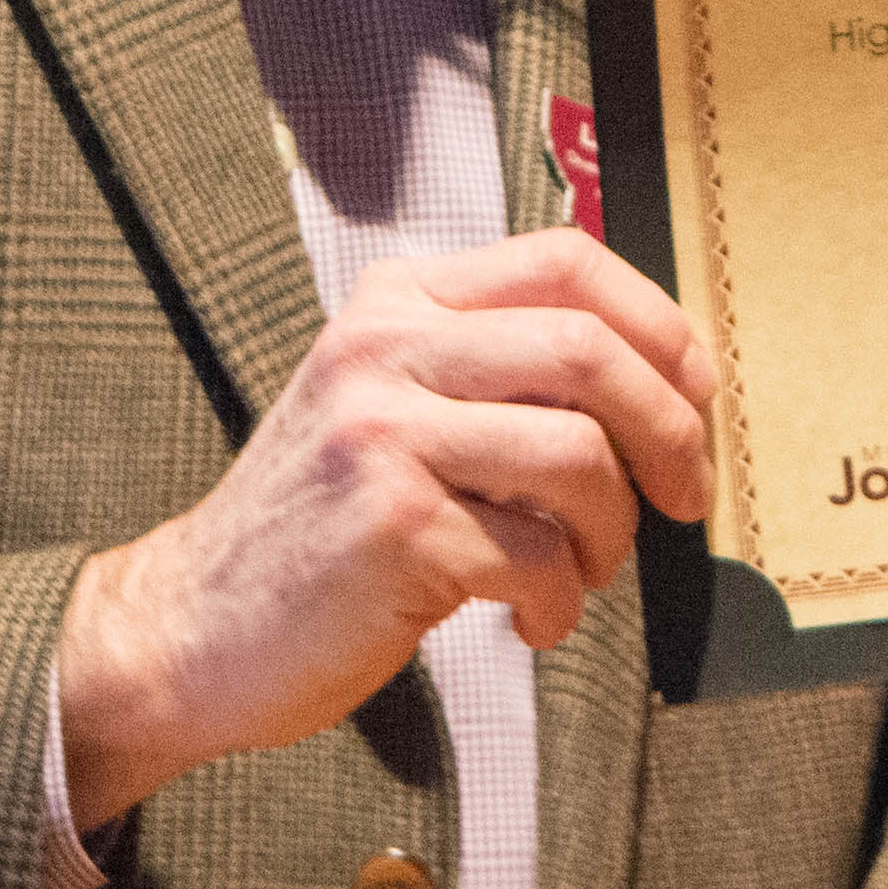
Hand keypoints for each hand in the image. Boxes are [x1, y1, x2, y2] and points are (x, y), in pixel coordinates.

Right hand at [52, 228, 713, 828]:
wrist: (192, 626)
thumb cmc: (316, 528)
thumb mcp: (384, 403)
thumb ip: (488, 368)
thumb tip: (660, 380)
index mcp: (394, 300)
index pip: (565, 261)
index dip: (658, 325)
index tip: (695, 395)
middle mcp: (384, 348)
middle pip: (589, 349)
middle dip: (670, 431)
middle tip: (683, 497)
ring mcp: (383, 435)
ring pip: (578, 454)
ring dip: (611, 533)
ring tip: (580, 572)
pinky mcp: (392, 528)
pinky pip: (539, 556)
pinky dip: (559, 603)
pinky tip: (526, 620)